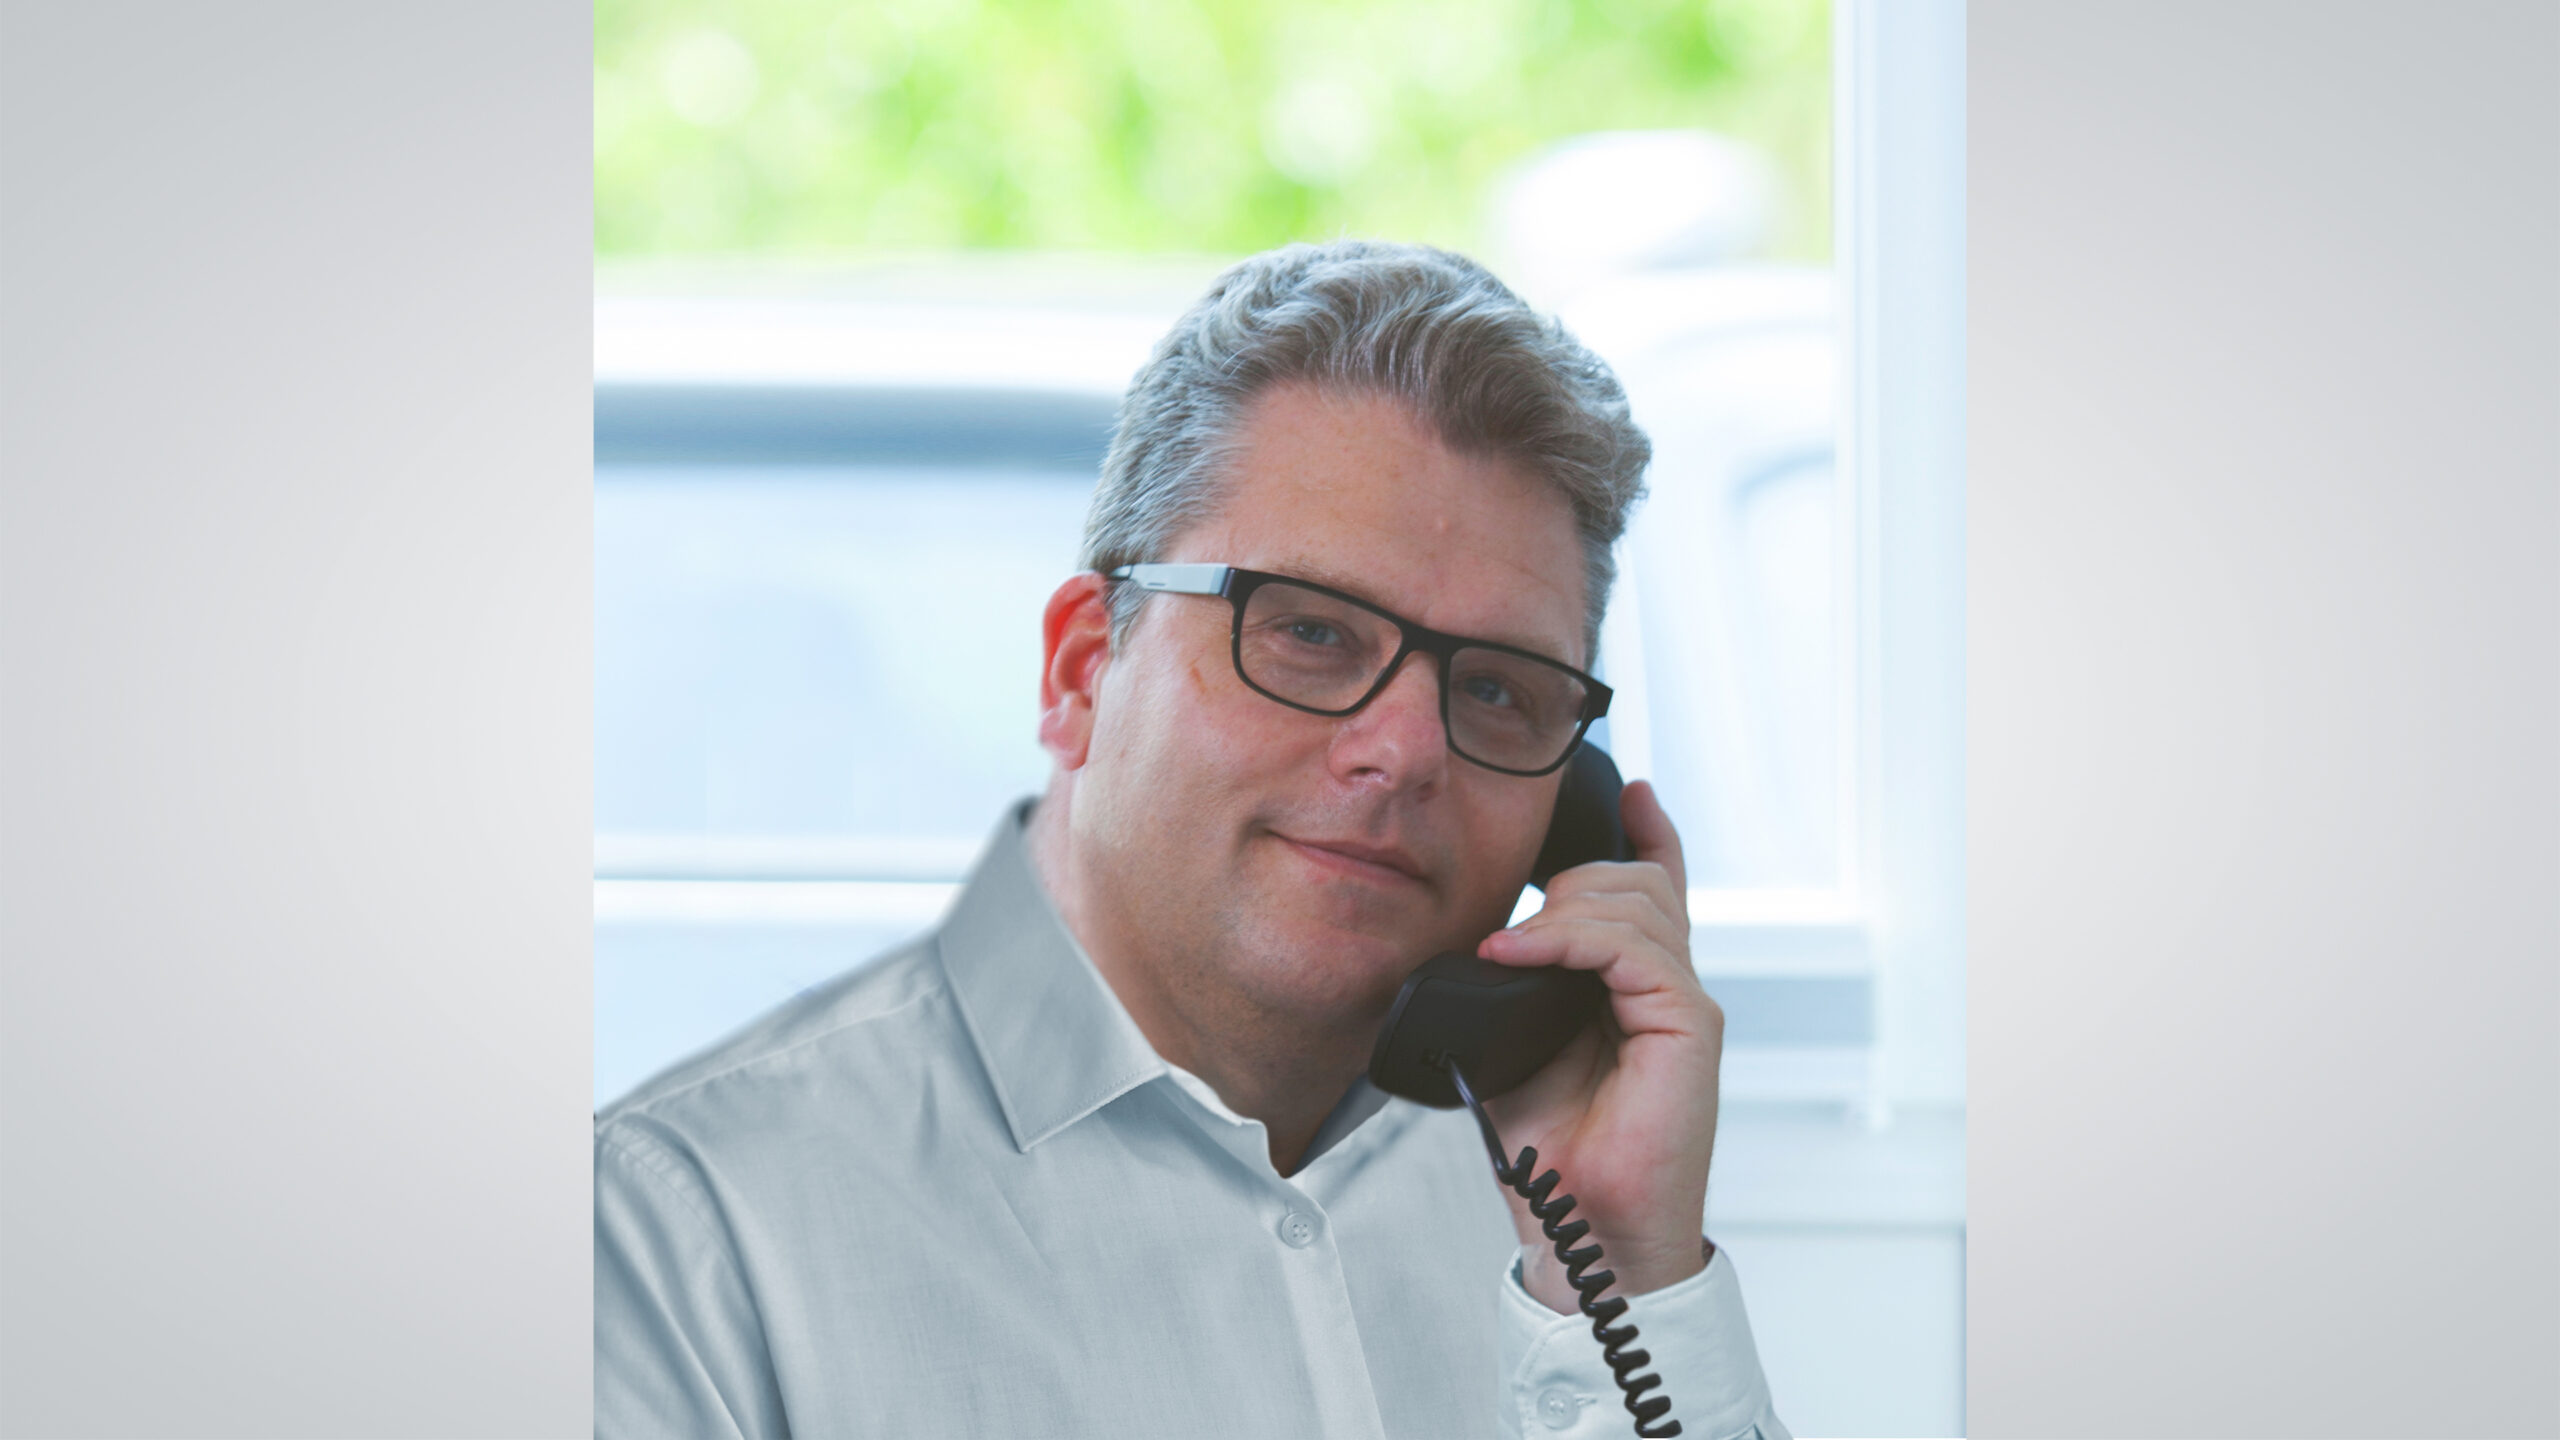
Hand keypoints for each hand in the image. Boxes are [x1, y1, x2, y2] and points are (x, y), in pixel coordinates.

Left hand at [1474, 779, 1720, 1313]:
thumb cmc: (1551, 1149)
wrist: (1580, 1224)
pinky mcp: (1689, 1026)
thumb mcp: (1517, 1042)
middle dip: (1570, 877)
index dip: (1649, 834)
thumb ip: (1520, 984)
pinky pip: (1632, 947)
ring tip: (1506, 947)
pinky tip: (1521, 950)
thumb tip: (1489, 936)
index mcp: (1636, 990)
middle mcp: (1669, 989)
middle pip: (1637, 881)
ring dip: (1560, 909)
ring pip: (1634, 902)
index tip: (1631, 790)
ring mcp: (1684, 1005)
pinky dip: (1569, 937)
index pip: (1656, 890)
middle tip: (1511, 929)